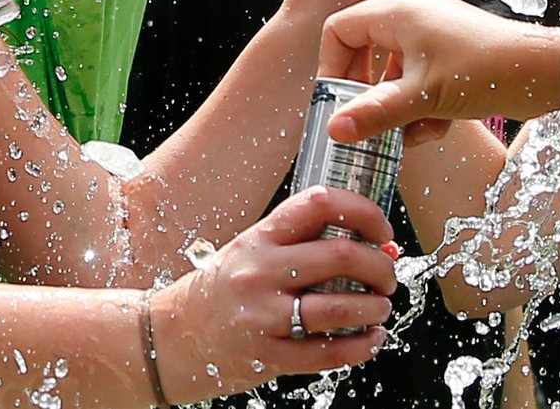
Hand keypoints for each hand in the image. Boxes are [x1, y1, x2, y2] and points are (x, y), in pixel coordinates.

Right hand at [149, 187, 393, 400]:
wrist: (171, 337)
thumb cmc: (224, 290)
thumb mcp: (254, 252)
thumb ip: (305, 245)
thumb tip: (377, 246)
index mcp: (261, 237)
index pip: (320, 203)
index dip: (365, 212)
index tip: (383, 232)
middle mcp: (260, 271)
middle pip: (341, 255)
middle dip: (380, 266)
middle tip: (388, 276)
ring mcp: (262, 315)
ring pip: (339, 307)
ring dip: (376, 307)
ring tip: (381, 308)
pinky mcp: (266, 356)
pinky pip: (326, 353)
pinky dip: (361, 346)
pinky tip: (371, 340)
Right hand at [320, 0, 559, 145]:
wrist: (546, 72)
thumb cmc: (486, 70)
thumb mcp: (424, 97)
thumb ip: (375, 113)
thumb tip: (333, 129)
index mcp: (398, 12)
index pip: (340, 30)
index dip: (333, 67)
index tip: (336, 102)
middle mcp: (412, 16)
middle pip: (366, 53)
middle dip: (368, 94)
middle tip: (367, 122)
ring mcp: (433, 34)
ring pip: (395, 73)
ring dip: (399, 107)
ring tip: (411, 134)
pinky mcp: (452, 54)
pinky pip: (420, 79)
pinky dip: (423, 105)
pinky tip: (436, 129)